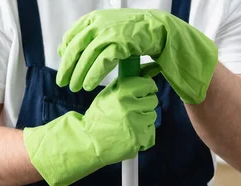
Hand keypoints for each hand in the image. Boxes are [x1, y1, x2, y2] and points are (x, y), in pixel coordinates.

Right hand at [23, 71, 157, 185]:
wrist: (88, 141)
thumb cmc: (98, 117)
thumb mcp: (108, 94)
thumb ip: (126, 82)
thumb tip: (149, 68)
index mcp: (122, 94)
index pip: (147, 84)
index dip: (147, 86)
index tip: (144, 89)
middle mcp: (130, 108)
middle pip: (152, 100)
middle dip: (144, 103)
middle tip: (132, 108)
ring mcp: (136, 125)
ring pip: (152, 115)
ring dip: (144, 117)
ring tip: (129, 121)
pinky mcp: (139, 139)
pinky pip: (150, 131)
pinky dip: (143, 132)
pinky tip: (130, 132)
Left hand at [57, 9, 217, 103]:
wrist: (160, 30)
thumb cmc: (134, 33)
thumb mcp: (109, 30)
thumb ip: (90, 38)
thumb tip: (65, 49)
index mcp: (95, 18)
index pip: (73, 35)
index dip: (66, 51)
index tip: (63, 66)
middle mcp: (100, 23)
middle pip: (76, 47)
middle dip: (68, 67)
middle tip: (62, 82)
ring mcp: (109, 32)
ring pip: (87, 56)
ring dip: (79, 74)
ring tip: (75, 88)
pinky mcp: (120, 42)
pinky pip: (102, 61)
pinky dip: (93, 74)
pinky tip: (89, 85)